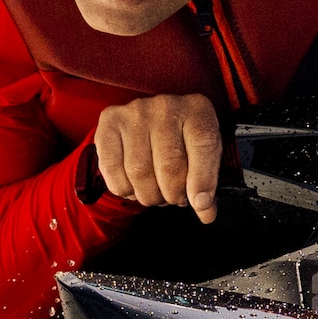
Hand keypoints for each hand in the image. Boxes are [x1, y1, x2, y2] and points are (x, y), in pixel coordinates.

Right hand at [90, 92, 226, 222]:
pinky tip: (133, 185)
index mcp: (197, 110)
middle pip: (169, 166)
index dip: (202, 181)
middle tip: (172, 197)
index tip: (199, 204)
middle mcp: (165, 106)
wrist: (150, 121)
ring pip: (139, 172)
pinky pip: (112, 170)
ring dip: (147, 195)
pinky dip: (124, 189)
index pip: (204, 146)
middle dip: (172, 194)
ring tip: (154, 192)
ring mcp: (135, 112)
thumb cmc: (181, 142)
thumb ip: (207, 183)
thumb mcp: (202, 156)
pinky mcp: (110, 121)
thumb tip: (205, 213)